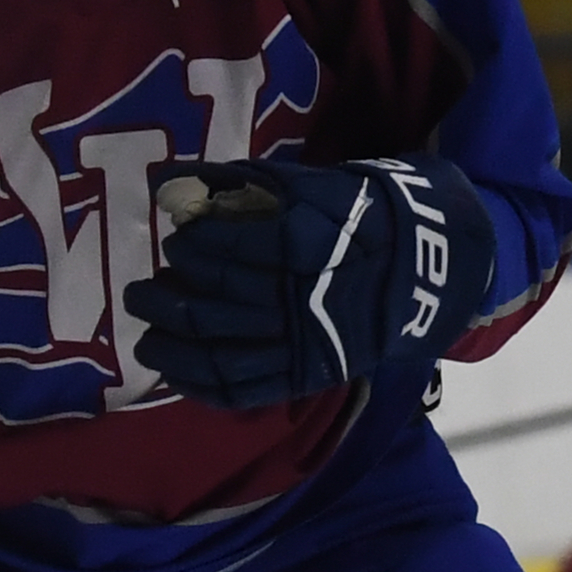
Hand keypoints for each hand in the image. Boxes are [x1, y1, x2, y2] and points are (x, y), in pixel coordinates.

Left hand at [122, 155, 495, 409]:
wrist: (431, 263)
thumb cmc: (362, 212)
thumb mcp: (311, 183)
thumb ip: (241, 183)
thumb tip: (173, 182)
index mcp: (311, 246)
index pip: (234, 250)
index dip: (196, 246)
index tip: (177, 240)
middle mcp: (307, 300)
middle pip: (219, 303)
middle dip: (169, 295)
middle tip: (140, 286)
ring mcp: (309, 343)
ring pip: (223, 352)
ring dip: (173, 343)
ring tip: (144, 329)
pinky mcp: (311, 374)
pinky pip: (246, 389)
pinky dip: (201, 384)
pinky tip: (171, 370)